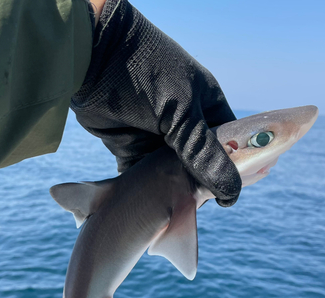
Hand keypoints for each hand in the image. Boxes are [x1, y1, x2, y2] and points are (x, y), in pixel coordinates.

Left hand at [72, 0, 240, 206]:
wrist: (92, 60)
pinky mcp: (132, 148)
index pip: (229, 145)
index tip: (226, 198)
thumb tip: (231, 191)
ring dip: (172, 191)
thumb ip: (205, 153)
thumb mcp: (183, 112)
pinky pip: (143, 176)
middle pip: (200, 164)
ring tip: (174, 211)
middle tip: (197, 207)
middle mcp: (185, 125)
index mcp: (207, 107)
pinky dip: (144, 191)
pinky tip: (148, 206)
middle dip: (199, 185)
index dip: (232, 170)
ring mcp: (157, 138)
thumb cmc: (147, 75)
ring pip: (172, 174)